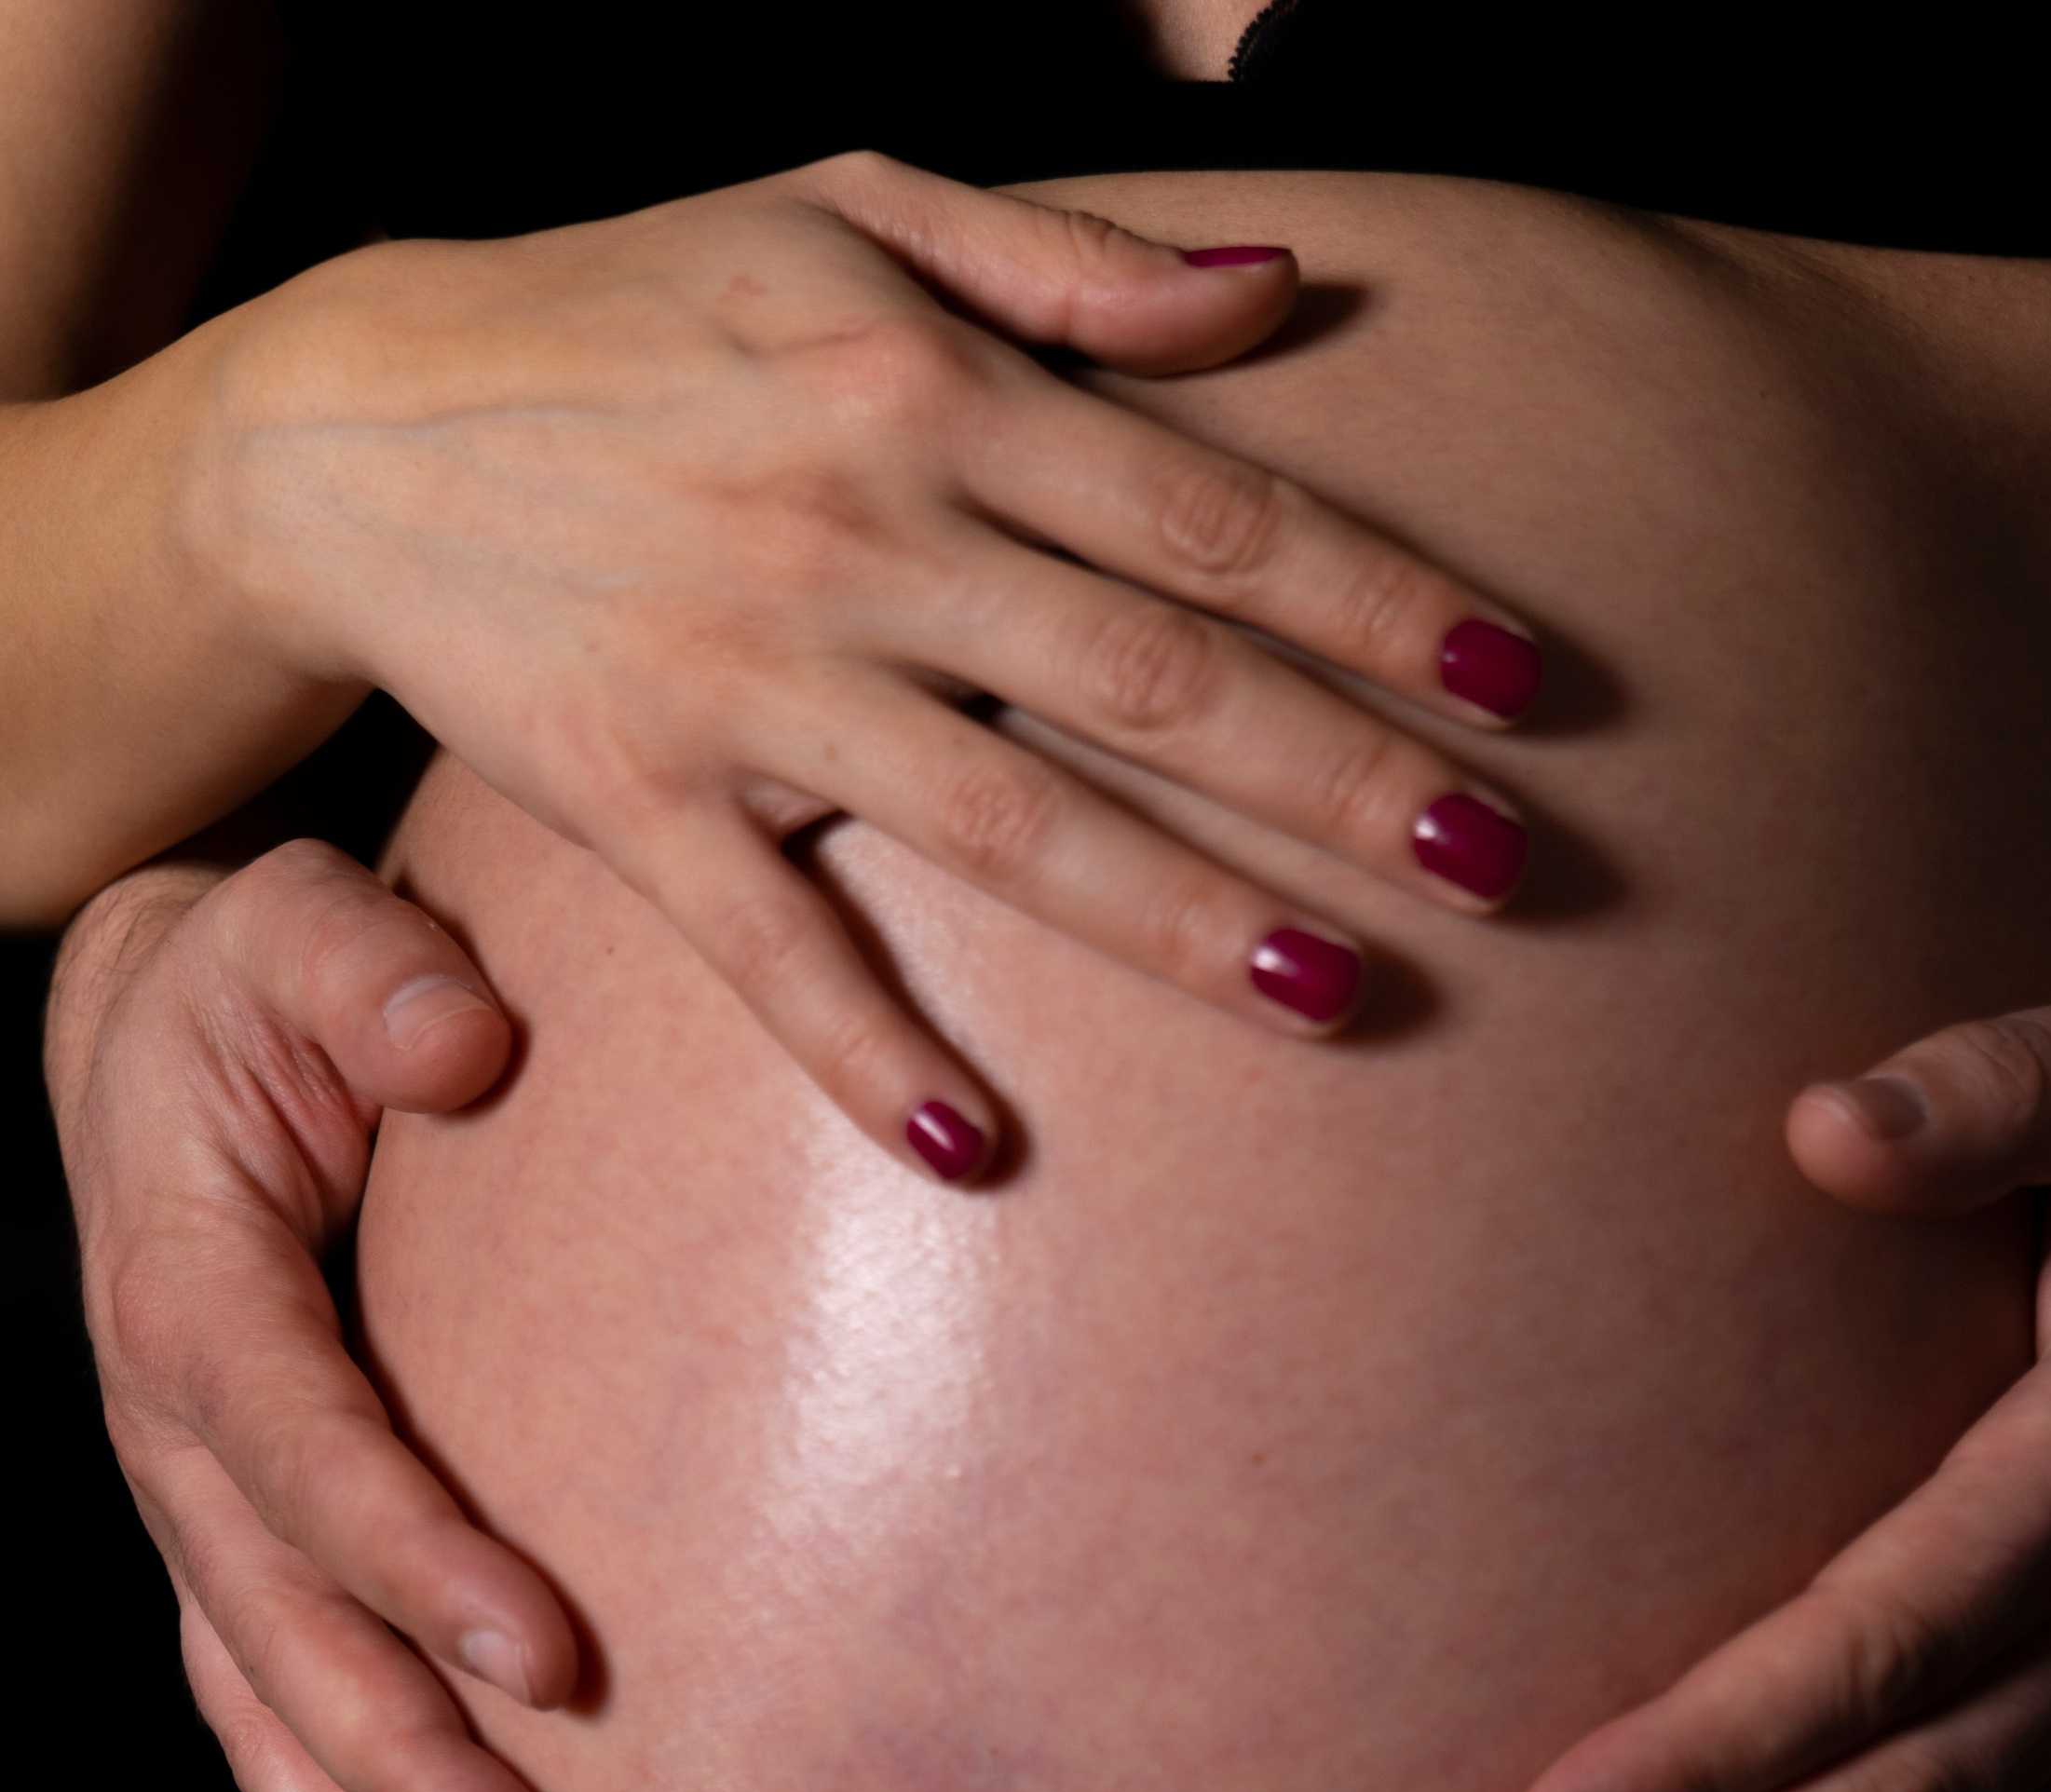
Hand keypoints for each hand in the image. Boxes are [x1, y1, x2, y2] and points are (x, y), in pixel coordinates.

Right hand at [47, 838, 568, 1791]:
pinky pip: (274, 1733)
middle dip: (400, 1770)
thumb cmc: (272, 985)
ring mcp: (200, 1521)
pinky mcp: (240, 1566)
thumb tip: (469, 1044)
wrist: (175, 1046)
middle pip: (281, 1635)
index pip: (301, 1446)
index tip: (551, 1657)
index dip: (411, 1554)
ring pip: (267, 1723)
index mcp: (192, 1293)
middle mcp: (176, 1438)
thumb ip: (373, 973)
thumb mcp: (310, 930)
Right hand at [206, 153, 1539, 1176]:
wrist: (350, 416)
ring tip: (1342, 996)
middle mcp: (862, 539)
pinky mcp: (637, 804)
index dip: (1382, 600)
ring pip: (1007, 824)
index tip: (1518, 687)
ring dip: (1183, 919)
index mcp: (930, 393)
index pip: (1213, 514)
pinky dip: (859, 1049)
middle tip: (1502, 864)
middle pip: (1153, 678)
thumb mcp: (843, 206)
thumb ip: (1070, 267)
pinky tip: (970, 1146)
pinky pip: (767, 947)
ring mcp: (750, 683)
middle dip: (1344, 775)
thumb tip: (1276, 295)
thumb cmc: (627, 305)